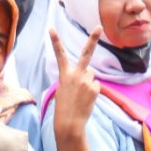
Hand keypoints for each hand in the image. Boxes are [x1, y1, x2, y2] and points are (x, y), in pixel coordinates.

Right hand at [49, 28, 101, 150]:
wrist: (69, 123)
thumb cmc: (64, 107)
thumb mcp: (64, 89)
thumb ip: (76, 78)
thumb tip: (90, 75)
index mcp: (64, 75)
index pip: (59, 55)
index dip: (55, 41)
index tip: (51, 28)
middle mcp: (76, 75)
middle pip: (86, 53)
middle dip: (93, 39)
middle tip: (99, 26)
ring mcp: (87, 81)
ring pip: (91, 75)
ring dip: (88, 83)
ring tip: (81, 96)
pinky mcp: (95, 88)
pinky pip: (96, 86)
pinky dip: (93, 92)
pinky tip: (86, 100)